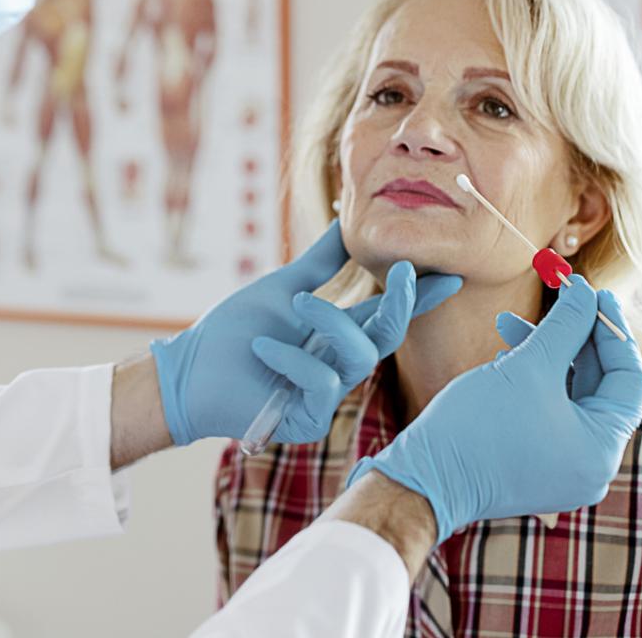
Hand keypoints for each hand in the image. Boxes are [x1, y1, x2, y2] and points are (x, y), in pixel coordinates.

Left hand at [149, 221, 462, 445]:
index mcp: (335, 336)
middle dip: (402, 302)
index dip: (419, 296)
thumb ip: (320, 262)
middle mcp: (338, 366)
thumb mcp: (283, 288)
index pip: (385, 313)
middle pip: (387, 335)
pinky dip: (293, 358)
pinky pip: (322, 383)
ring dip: (329, 322)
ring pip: (359, 356)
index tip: (451, 273)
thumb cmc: (232, 332)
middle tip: (405, 268)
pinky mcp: (308, 421)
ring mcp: (326, 396)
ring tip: (294, 304)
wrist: (190, 370)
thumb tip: (346, 221)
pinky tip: (264, 347)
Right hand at [346, 276, 641, 542]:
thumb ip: (567, 325)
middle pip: (600, 386)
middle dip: (574, 337)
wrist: (425, 480)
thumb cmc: (479, 427)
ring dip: (546, 354)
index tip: (595, 293)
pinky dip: (533, 381)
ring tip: (508, 323)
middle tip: (557, 297)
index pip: (629, 379)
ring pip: (570, 396)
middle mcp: (591, 465)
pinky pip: (549, 413)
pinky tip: (503, 356)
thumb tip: (588, 292)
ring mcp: (563, 468)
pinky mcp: (536, 465)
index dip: (613, 330)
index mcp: (601, 449)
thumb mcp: (530, 366)